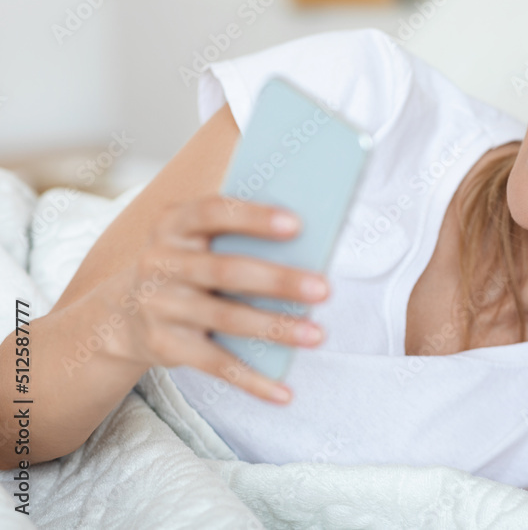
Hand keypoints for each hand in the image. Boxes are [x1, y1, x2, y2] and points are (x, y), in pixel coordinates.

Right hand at [101, 194, 330, 403]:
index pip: (213, 212)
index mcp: (174, 224)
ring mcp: (161, 306)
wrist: (124, 314)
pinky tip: (284, 393)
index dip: (254, 217)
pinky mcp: (166, 345)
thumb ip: (238, 233)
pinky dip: (252, 381)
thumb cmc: (189, 264)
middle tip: (324, 289)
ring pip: (227, 319)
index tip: (297, 224)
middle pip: (227, 270)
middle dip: (279, 280)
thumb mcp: (197, 239)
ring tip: (317, 334)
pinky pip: (215, 365)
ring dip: (275, 329)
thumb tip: (310, 240)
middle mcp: (161, 262)